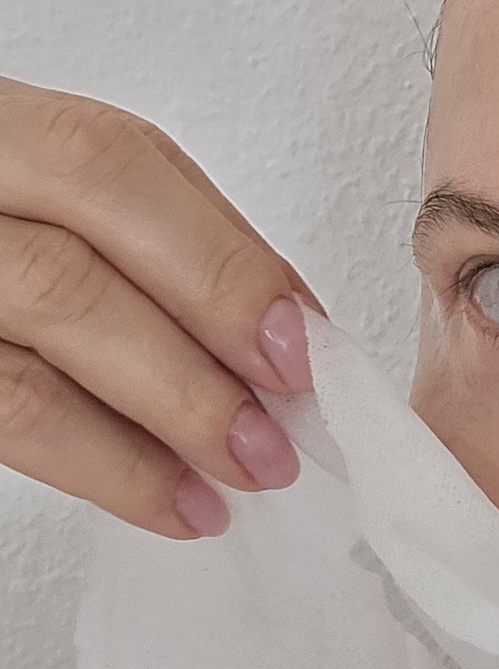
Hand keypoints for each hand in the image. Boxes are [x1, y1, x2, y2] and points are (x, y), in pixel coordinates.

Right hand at [0, 78, 326, 539]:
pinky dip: (98, 469)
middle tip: (274, 436)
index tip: (299, 345)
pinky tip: (166, 498)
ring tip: (234, 481)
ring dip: (149, 443)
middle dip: (191, 370)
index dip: (212, 263)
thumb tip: (289, 324)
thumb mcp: (71, 181)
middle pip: (60, 282)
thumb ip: (172, 232)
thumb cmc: (8, 212)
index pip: (103, 170)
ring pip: (22, 379)